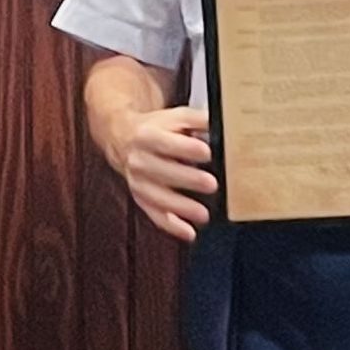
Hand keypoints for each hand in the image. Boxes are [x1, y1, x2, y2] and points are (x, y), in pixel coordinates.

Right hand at [114, 106, 215, 242]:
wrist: (125, 138)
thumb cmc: (159, 128)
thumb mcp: (177, 117)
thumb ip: (199, 119)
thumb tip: (224, 124)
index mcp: (147, 135)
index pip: (166, 143)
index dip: (186, 148)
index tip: (207, 152)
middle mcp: (139, 159)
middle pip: (163, 172)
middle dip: (188, 179)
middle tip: (212, 184)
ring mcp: (138, 181)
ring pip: (158, 197)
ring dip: (182, 207)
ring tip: (204, 214)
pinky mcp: (141, 198)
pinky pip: (155, 215)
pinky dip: (172, 226)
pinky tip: (190, 233)